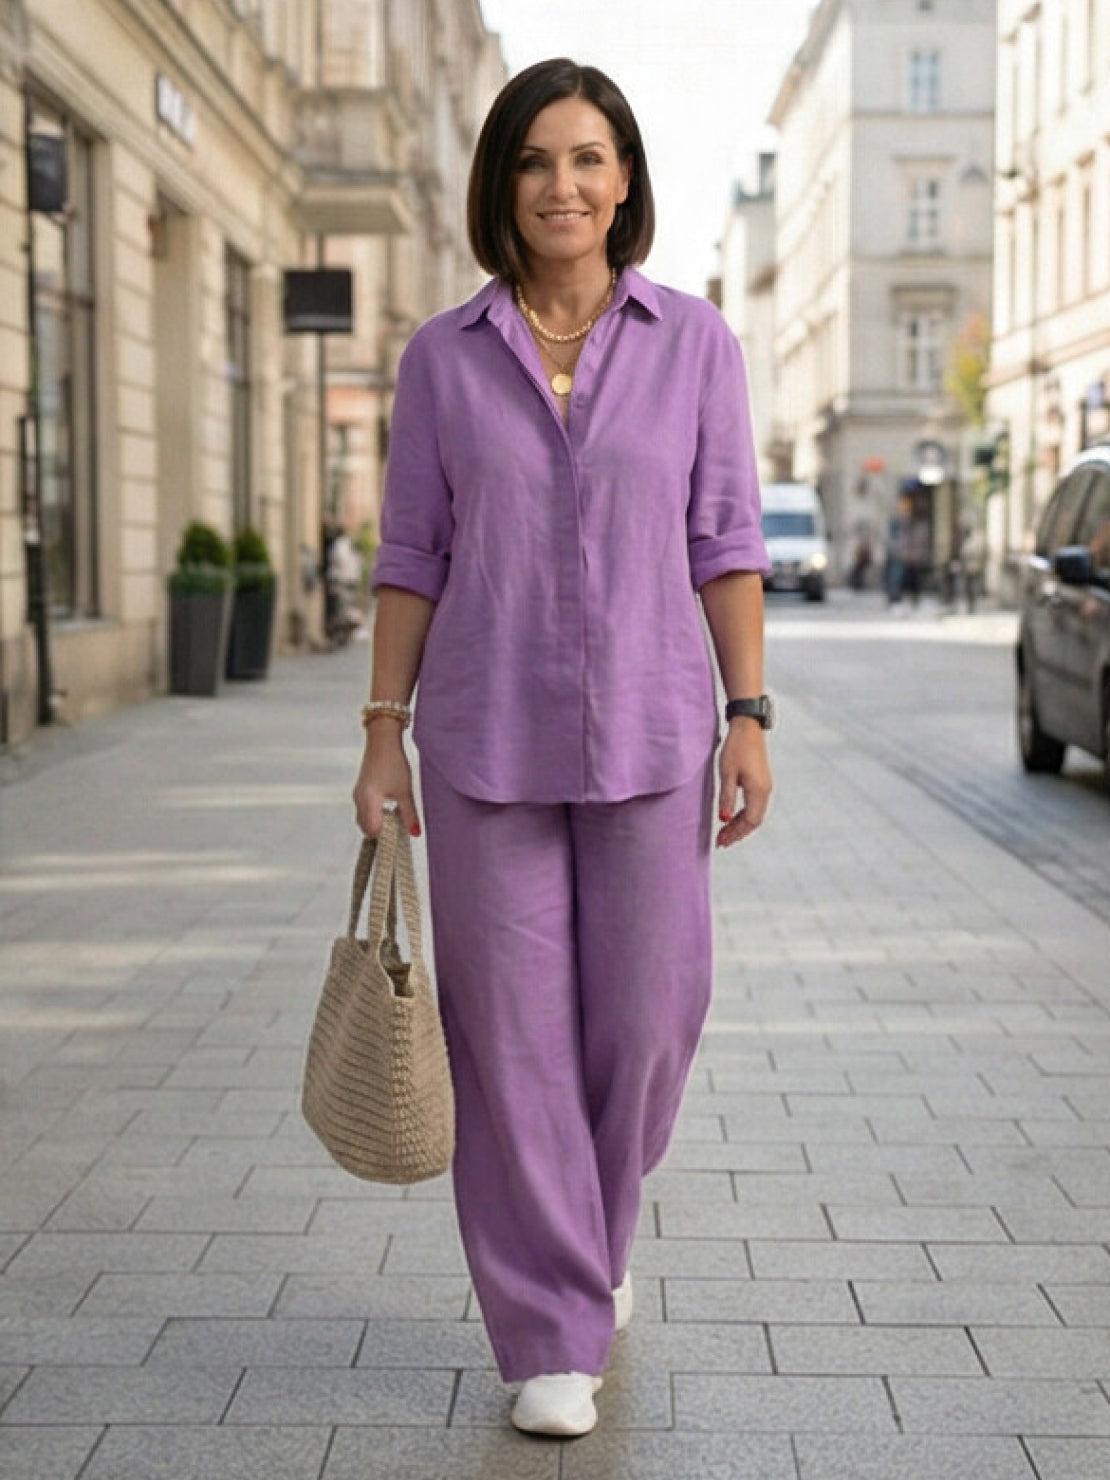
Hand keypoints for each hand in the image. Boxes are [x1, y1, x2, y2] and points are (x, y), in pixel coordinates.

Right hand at [352, 725, 421, 838]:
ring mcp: (358, 794)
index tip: (400, 835)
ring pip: (363, 819)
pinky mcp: (360, 790)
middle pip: (366, 827)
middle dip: (380, 832)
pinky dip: (373, 815)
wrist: (382, 740)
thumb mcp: (405, 791)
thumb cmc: (393, 762)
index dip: (386, 836)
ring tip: (395, 819)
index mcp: (369, 800)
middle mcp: (359, 799)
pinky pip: (363, 810)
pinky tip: (388, 809)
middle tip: (398, 829)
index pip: (373, 830)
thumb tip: (415, 833)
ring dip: (377, 823)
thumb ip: (409, 814)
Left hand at [716, 722, 771, 847]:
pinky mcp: (761, 781)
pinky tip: (731, 817)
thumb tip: (724, 819)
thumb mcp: (727, 773)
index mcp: (758, 790)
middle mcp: (765, 791)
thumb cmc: (735, 748)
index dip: (736, 833)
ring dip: (740, 825)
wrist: (748, 727)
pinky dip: (743, 815)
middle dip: (738, 833)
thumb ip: (726, 797)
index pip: (749, 821)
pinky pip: (754, 805)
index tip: (721, 841)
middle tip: (721, 842)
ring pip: (755, 814)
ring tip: (724, 833)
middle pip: (754, 821)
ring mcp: (765, 786)